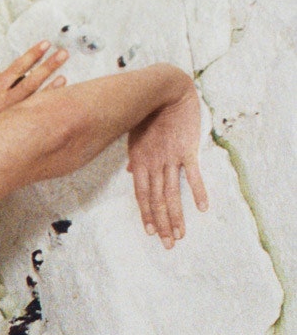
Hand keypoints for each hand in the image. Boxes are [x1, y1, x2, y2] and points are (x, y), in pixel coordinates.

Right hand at [0, 41, 67, 140]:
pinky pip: (33, 114)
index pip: (16, 67)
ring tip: (64, 73)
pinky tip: (55, 97)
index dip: (32, 55)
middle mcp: (3, 101)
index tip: (45, 45)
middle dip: (48, 65)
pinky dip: (45, 104)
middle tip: (62, 54)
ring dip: (51, 85)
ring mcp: (10, 116)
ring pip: (35, 97)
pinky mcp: (13, 129)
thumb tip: (2, 74)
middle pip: (31, 79)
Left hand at [126, 80, 206, 246]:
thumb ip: (136, 157)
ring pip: (172, 193)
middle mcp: (154, 165)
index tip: (151, 233)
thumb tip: (133, 173)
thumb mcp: (134, 136)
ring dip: (176, 216)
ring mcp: (170, 159)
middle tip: (168, 244)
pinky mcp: (187, 149)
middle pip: (157, 201)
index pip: (143, 196)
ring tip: (180, 235)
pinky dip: (198, 191)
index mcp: (141, 163)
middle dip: (162, 224)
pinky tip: (202, 208)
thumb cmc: (147, 112)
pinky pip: (192, 175)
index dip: (147, 215)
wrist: (164, 90)